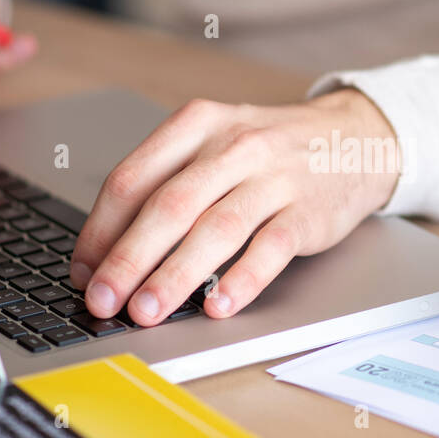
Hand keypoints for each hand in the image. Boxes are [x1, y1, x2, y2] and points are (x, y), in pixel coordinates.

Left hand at [69, 89, 400, 324]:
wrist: (356, 138)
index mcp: (197, 125)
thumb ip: (168, 184)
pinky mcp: (308, 211)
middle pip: (168, 206)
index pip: (132, 179)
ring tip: (146, 311)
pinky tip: (218, 305)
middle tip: (101, 300)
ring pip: (215, 229)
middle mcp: (233, 147)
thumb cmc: (273, 150)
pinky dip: (242, 279)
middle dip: (127, 259)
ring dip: (175, 275)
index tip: (82, 271)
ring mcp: (274, 178)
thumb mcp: (216, 143)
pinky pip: (270, 247)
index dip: (100, 230)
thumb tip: (109, 251)